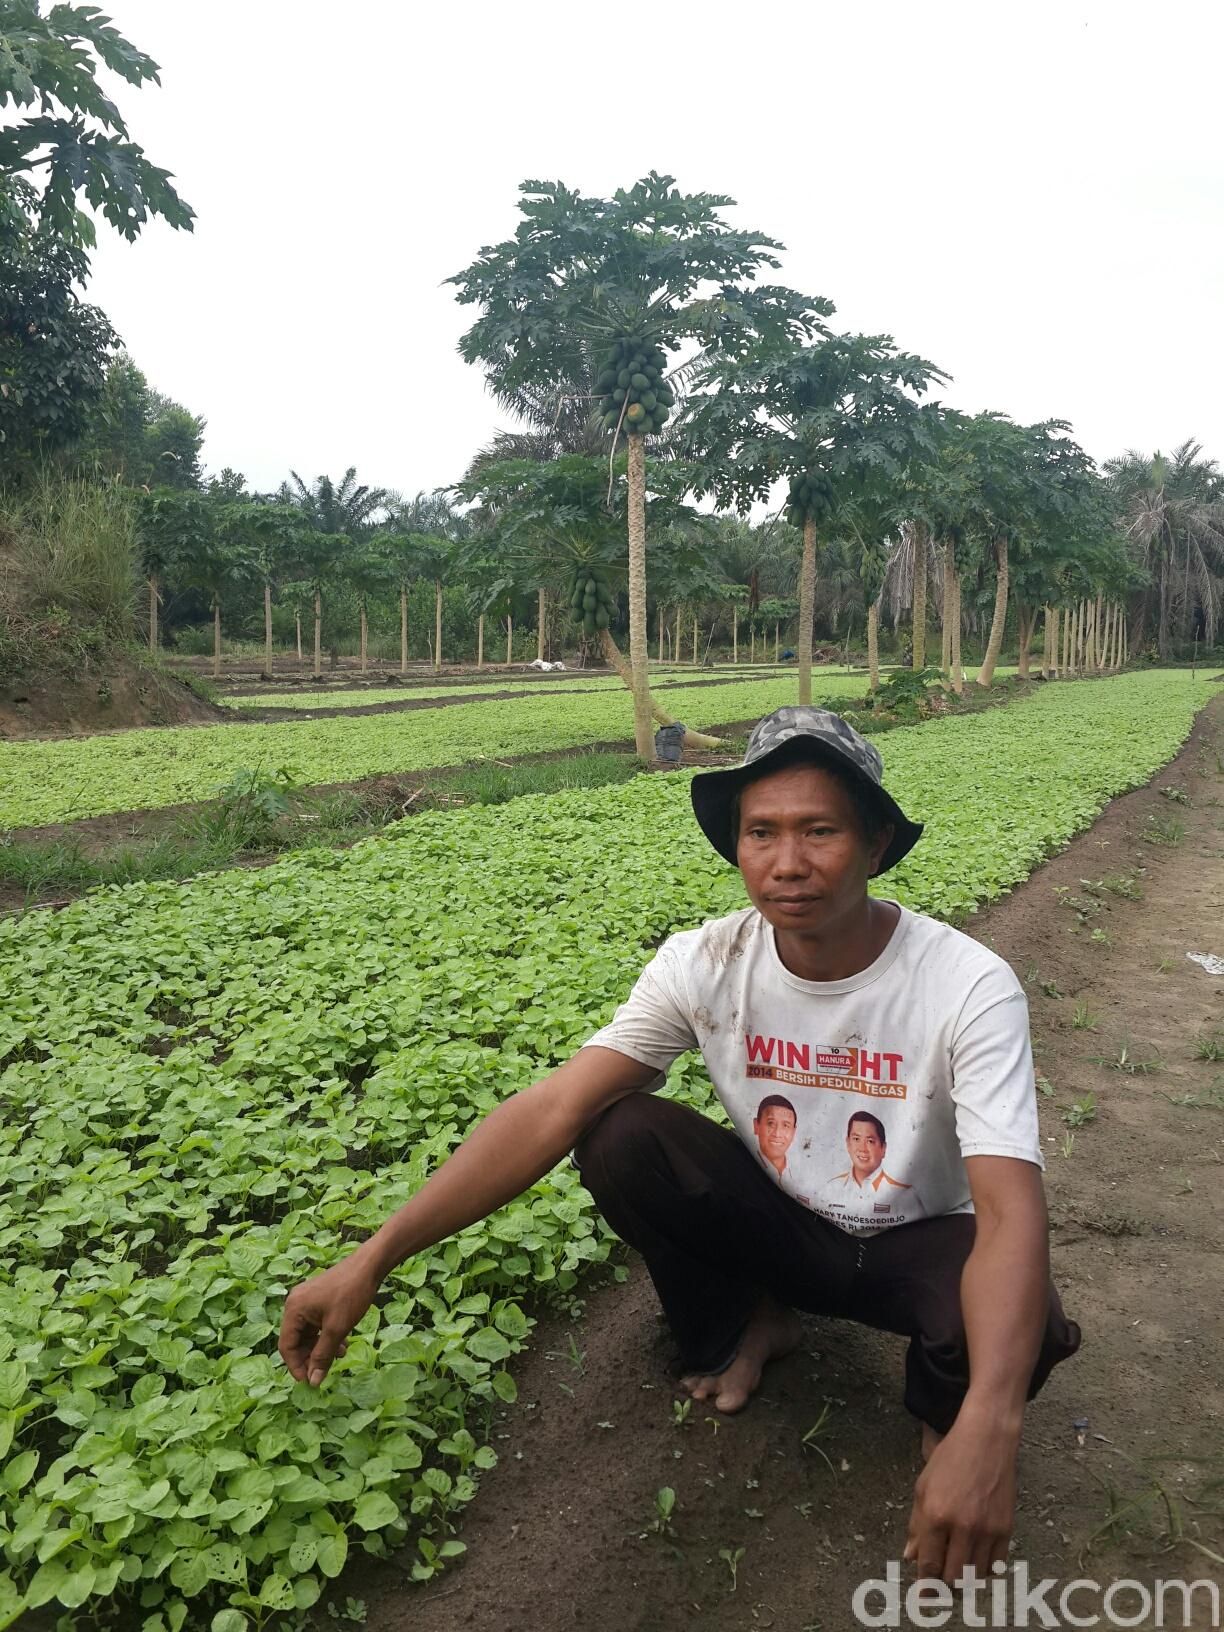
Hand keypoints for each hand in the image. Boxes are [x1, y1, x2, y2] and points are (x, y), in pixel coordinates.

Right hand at [278, 1255, 380, 1386]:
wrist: (369, 1265)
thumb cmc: (351, 1294)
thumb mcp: (337, 1329)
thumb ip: (323, 1356)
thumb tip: (313, 1381)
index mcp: (294, 1309)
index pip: (286, 1345)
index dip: (296, 1366)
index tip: (309, 1381)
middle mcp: (296, 1304)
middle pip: (296, 1340)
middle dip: (310, 1357)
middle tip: (324, 1371)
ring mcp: (307, 1301)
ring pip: (308, 1334)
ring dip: (321, 1348)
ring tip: (339, 1356)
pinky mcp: (318, 1300)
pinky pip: (317, 1324)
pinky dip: (326, 1336)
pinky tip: (342, 1345)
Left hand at [904, 1419, 1017, 1584]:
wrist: (986, 1441)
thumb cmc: (950, 1459)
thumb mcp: (923, 1487)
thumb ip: (916, 1526)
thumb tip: (911, 1556)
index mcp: (936, 1515)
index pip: (929, 1565)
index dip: (925, 1586)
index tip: (923, 1599)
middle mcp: (962, 1527)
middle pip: (953, 1577)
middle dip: (944, 1585)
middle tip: (940, 1584)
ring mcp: (987, 1530)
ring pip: (975, 1576)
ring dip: (964, 1581)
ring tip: (957, 1574)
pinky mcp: (1006, 1529)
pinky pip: (996, 1566)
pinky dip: (985, 1572)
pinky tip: (977, 1568)